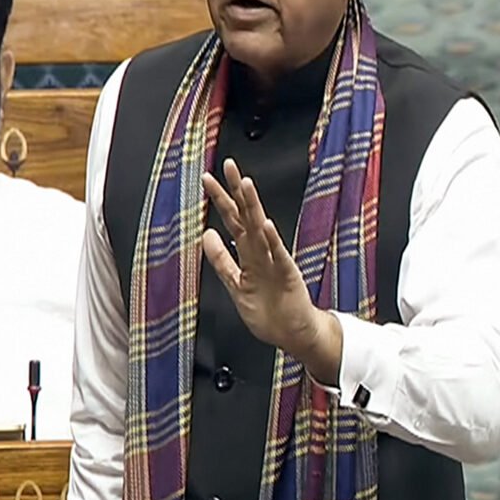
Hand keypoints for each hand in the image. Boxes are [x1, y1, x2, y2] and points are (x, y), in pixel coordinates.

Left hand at [201, 158, 342, 384]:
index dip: (220, 199)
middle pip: (245, 215)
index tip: (207, 178)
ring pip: (260, 229)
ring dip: (253, 206)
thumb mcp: (234, 283)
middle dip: (235, 191)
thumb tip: (207, 234)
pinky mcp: (287, 275)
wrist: (293, 334)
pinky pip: (278, 256)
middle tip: (228, 165)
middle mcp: (260, 251)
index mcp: (248, 252)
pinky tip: (265, 225)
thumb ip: (220, 259)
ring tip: (245, 184)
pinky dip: (271, 240)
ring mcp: (274, 261)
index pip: (232, 219)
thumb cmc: (268, 309)